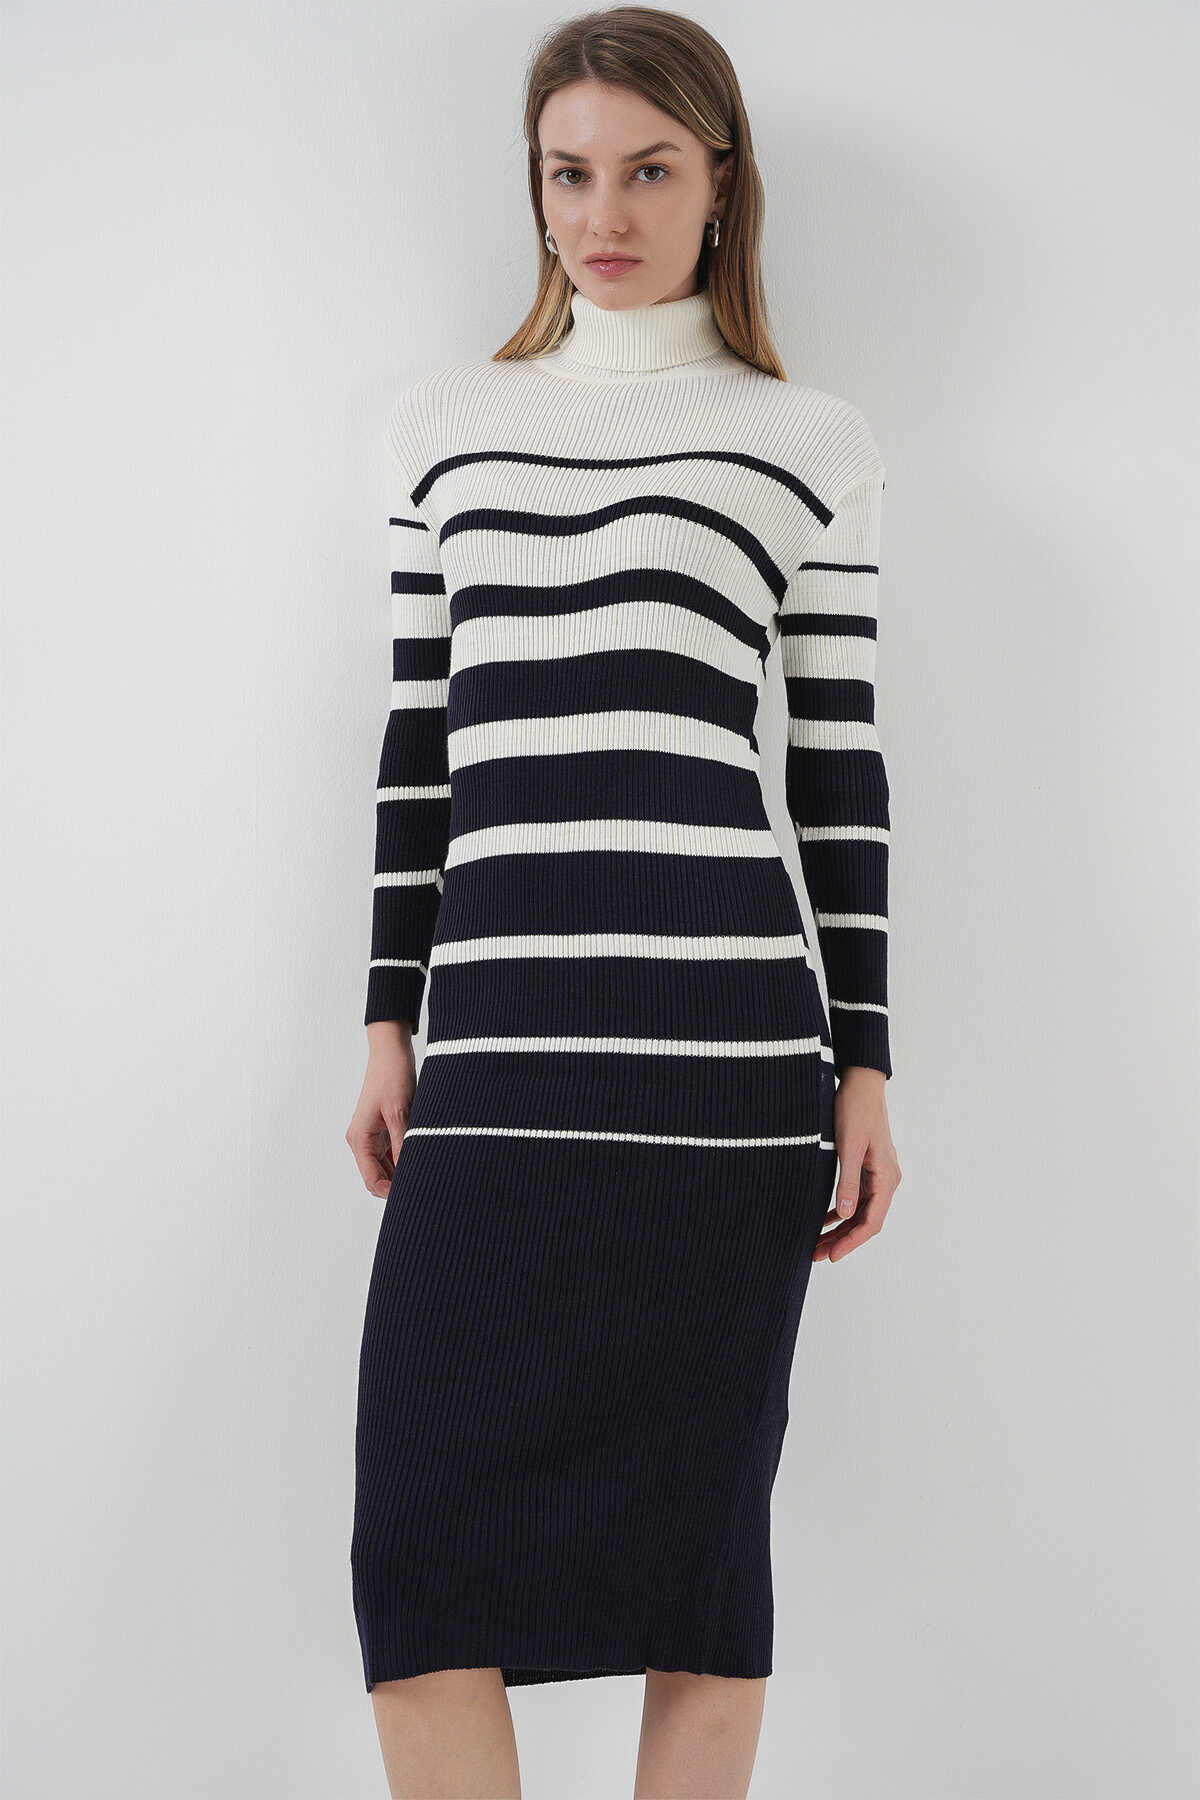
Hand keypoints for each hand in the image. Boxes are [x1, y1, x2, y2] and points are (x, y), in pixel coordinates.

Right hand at [346, 1023, 416, 1198]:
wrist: (392, 1051)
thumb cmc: (391, 1076)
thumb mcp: (400, 1113)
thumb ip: (403, 1145)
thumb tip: (409, 1174)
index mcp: (359, 1139)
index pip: (372, 1180)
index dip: (391, 1192)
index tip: (414, 1194)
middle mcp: (363, 1140)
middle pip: (379, 1176)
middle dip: (399, 1184)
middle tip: (425, 1185)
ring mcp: (373, 1135)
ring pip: (388, 1166)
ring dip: (404, 1170)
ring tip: (427, 1169)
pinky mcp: (385, 1129)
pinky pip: (394, 1152)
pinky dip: (407, 1156)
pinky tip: (424, 1155)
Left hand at [814, 1066, 901, 1262]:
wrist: (861, 1083)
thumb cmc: (856, 1110)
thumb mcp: (849, 1147)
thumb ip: (847, 1182)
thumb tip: (845, 1215)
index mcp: (886, 1178)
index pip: (871, 1222)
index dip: (851, 1241)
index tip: (831, 1256)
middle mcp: (886, 1179)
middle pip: (865, 1220)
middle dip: (842, 1239)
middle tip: (816, 1254)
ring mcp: (877, 1174)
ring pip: (859, 1211)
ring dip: (840, 1228)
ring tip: (817, 1242)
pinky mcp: (867, 1167)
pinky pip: (856, 1197)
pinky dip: (841, 1210)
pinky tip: (824, 1219)